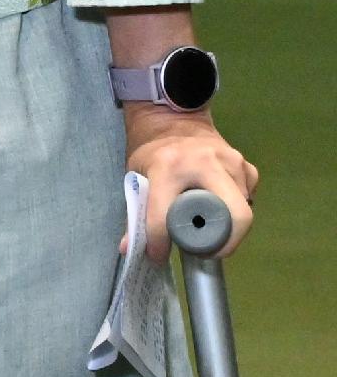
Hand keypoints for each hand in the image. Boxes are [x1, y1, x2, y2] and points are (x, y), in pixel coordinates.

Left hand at [127, 107, 255, 256]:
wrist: (175, 121)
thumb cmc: (153, 153)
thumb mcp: (137, 177)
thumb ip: (136, 213)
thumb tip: (129, 249)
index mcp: (168, 167)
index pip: (166, 214)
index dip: (161, 242)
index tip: (160, 255)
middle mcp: (205, 162)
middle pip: (233, 215)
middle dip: (225, 242)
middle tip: (207, 252)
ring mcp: (232, 162)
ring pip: (242, 210)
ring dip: (228, 228)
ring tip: (207, 232)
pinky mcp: (247, 166)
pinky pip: (247, 198)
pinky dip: (235, 211)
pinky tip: (218, 210)